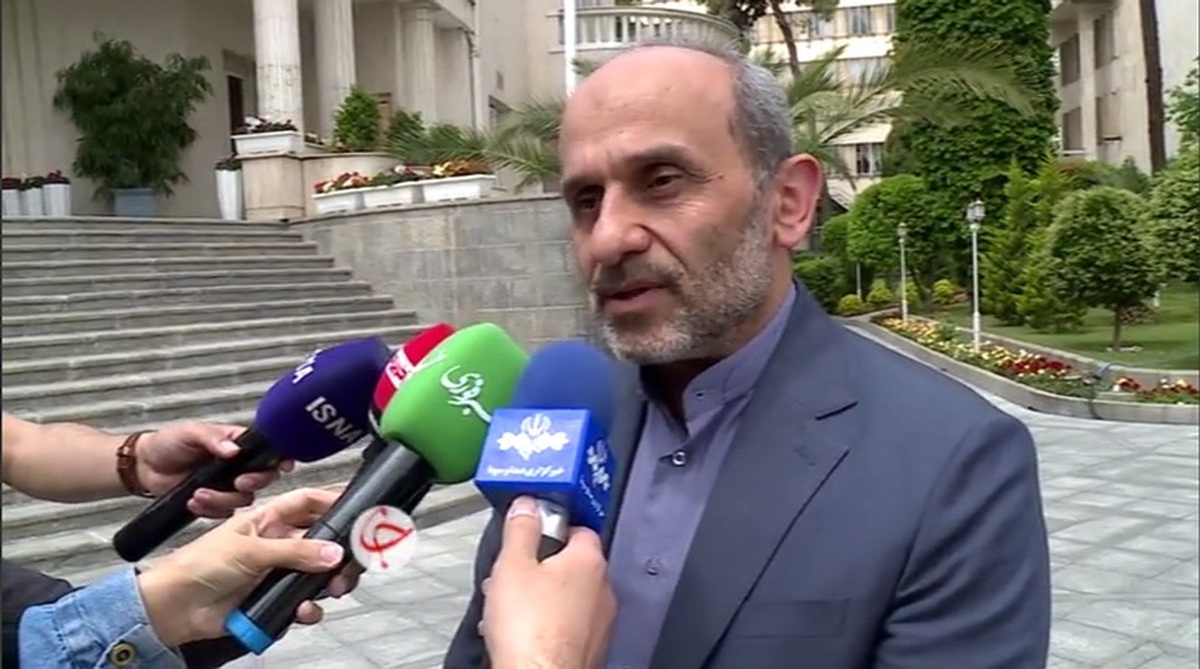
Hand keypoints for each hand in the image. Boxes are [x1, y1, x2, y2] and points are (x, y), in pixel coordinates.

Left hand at [136, 421, 295, 517]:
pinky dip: (210, 510)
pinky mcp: (215, 503)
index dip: (280, 460)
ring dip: (222, 499)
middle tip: (238, 482)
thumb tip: (234, 448)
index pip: (268, 452)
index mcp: (238, 445)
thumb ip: (213, 438)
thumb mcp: (191, 432)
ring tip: (199, 494)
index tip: (282, 466)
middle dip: (253, 483)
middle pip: (263, 479)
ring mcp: (227, 486)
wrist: (144, 466)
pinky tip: (193, 502)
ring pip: (243, 500)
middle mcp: (237, 466)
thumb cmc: (168, 443)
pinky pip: (223, 513)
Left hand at [136, 487, 359, 646]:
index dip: (334, 501)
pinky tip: (303, 609)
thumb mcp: (249, 550)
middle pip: (324, 541)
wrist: (173, 608)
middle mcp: (278, 544)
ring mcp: (277, 573)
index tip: (359, 509)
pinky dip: (310, 609)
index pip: (309, 503)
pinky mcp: (273, 601)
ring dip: (331, 583)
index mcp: (269, 520)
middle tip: (350, 563)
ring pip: (319, 575)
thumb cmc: (198, 566)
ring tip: (332, 589)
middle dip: (341, 552)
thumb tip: (334, 552)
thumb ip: (295, 551)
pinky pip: (304, 604)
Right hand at [481, 497, 615, 668]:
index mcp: (588, 561)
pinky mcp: (592, 646)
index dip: (552, 527)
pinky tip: (526, 630)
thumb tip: (527, 506)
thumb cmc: (530, 631)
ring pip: (570, 596)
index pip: (578, 527)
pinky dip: (551, 622)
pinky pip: (570, 624)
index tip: (532, 530)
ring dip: (545, 596)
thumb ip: (521, 529)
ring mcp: (600, 621)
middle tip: (516, 574)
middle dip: (543, 566)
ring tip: (515, 607)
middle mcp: (603, 589)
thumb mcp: (512, 565)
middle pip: (573, 563)